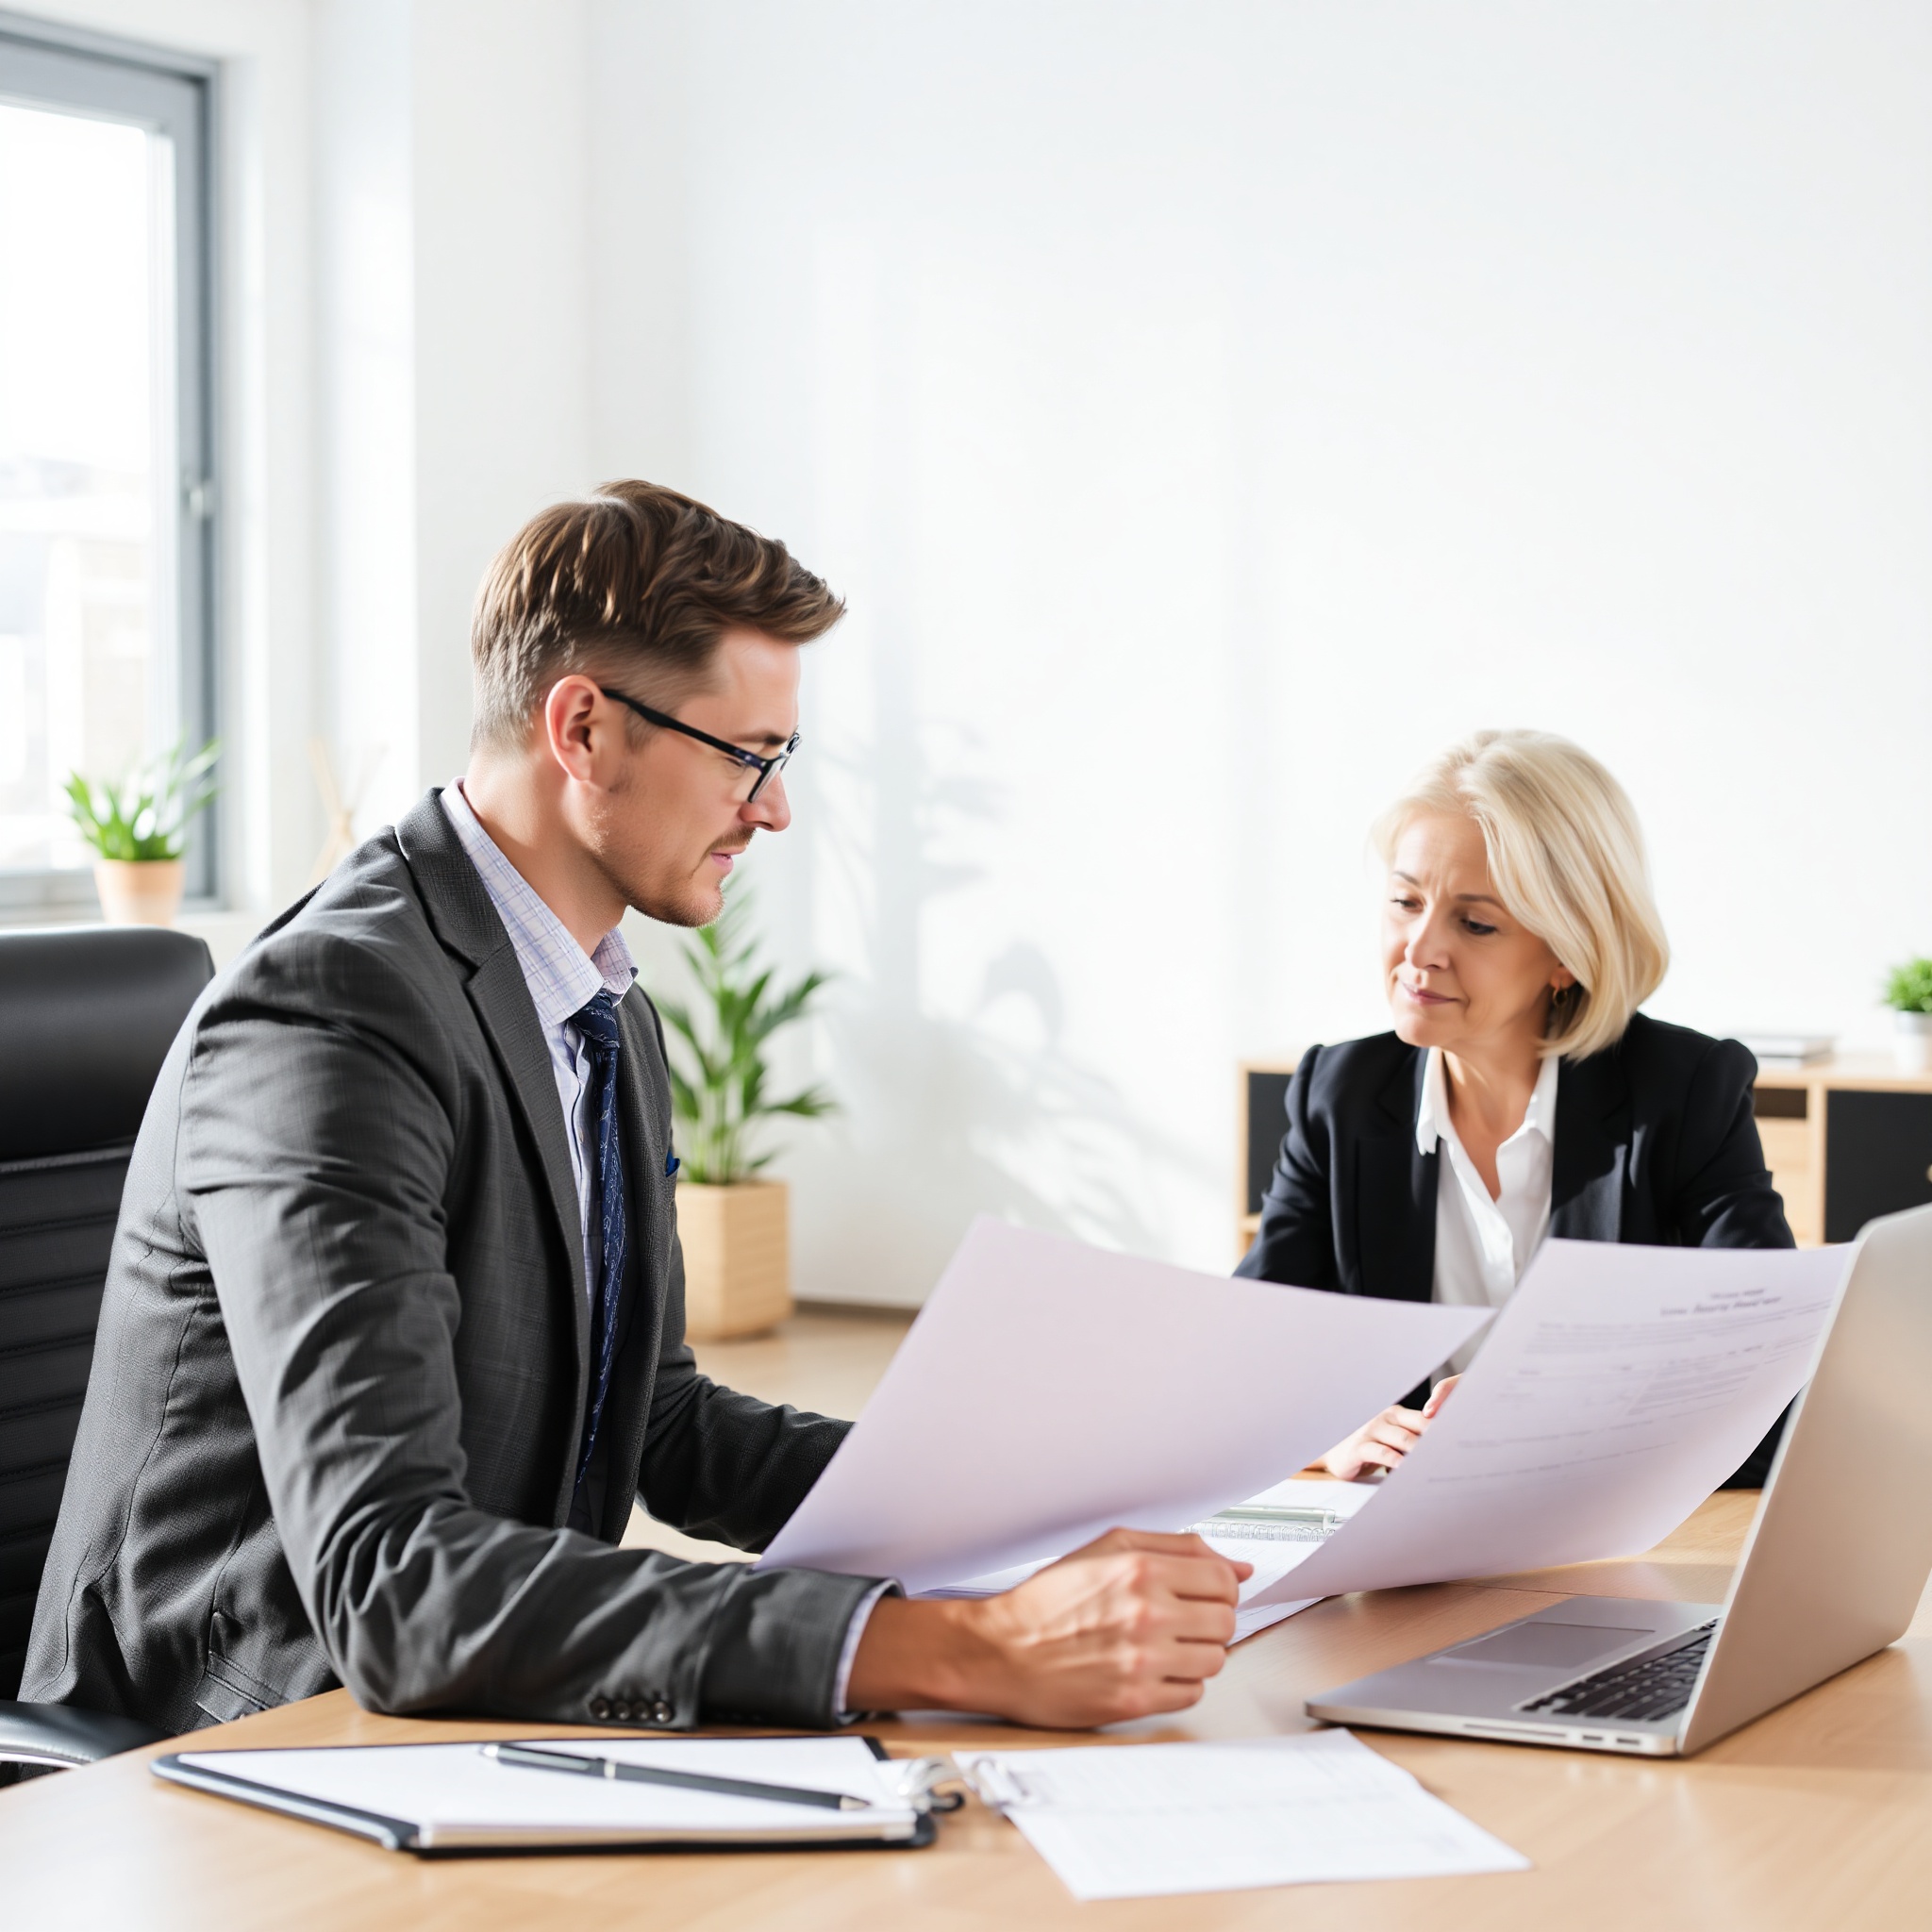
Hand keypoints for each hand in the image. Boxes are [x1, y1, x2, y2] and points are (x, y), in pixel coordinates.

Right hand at [843, 1528, 1252, 1727]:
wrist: (1002, 1652)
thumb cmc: (1049, 1601)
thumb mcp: (1107, 1548)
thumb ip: (1176, 1548)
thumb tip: (1238, 1567)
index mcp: (1141, 1570)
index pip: (1224, 1579)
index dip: (1221, 1586)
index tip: (1207, 1593)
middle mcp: (1146, 1614)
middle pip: (1226, 1621)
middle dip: (1211, 1620)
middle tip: (1184, 1621)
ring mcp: (1142, 1661)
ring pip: (1214, 1660)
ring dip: (1197, 1653)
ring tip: (1164, 1646)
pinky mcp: (1134, 1701)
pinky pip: (1191, 1695)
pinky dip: (1179, 1684)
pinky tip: (1152, 1670)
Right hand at [1319, 1374, 1459, 1479]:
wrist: (1335, 1453)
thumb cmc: (1370, 1447)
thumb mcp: (1392, 1441)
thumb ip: (1413, 1440)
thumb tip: (1447, 1449)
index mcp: (1397, 1414)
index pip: (1426, 1417)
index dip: (1446, 1425)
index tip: (1466, 1436)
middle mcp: (1385, 1418)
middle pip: (1419, 1425)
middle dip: (1439, 1437)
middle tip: (1458, 1449)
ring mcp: (1371, 1430)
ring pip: (1402, 1439)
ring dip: (1421, 1451)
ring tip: (1438, 1461)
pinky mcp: (1359, 1447)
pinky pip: (1381, 1452)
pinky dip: (1395, 1460)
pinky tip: (1406, 1468)